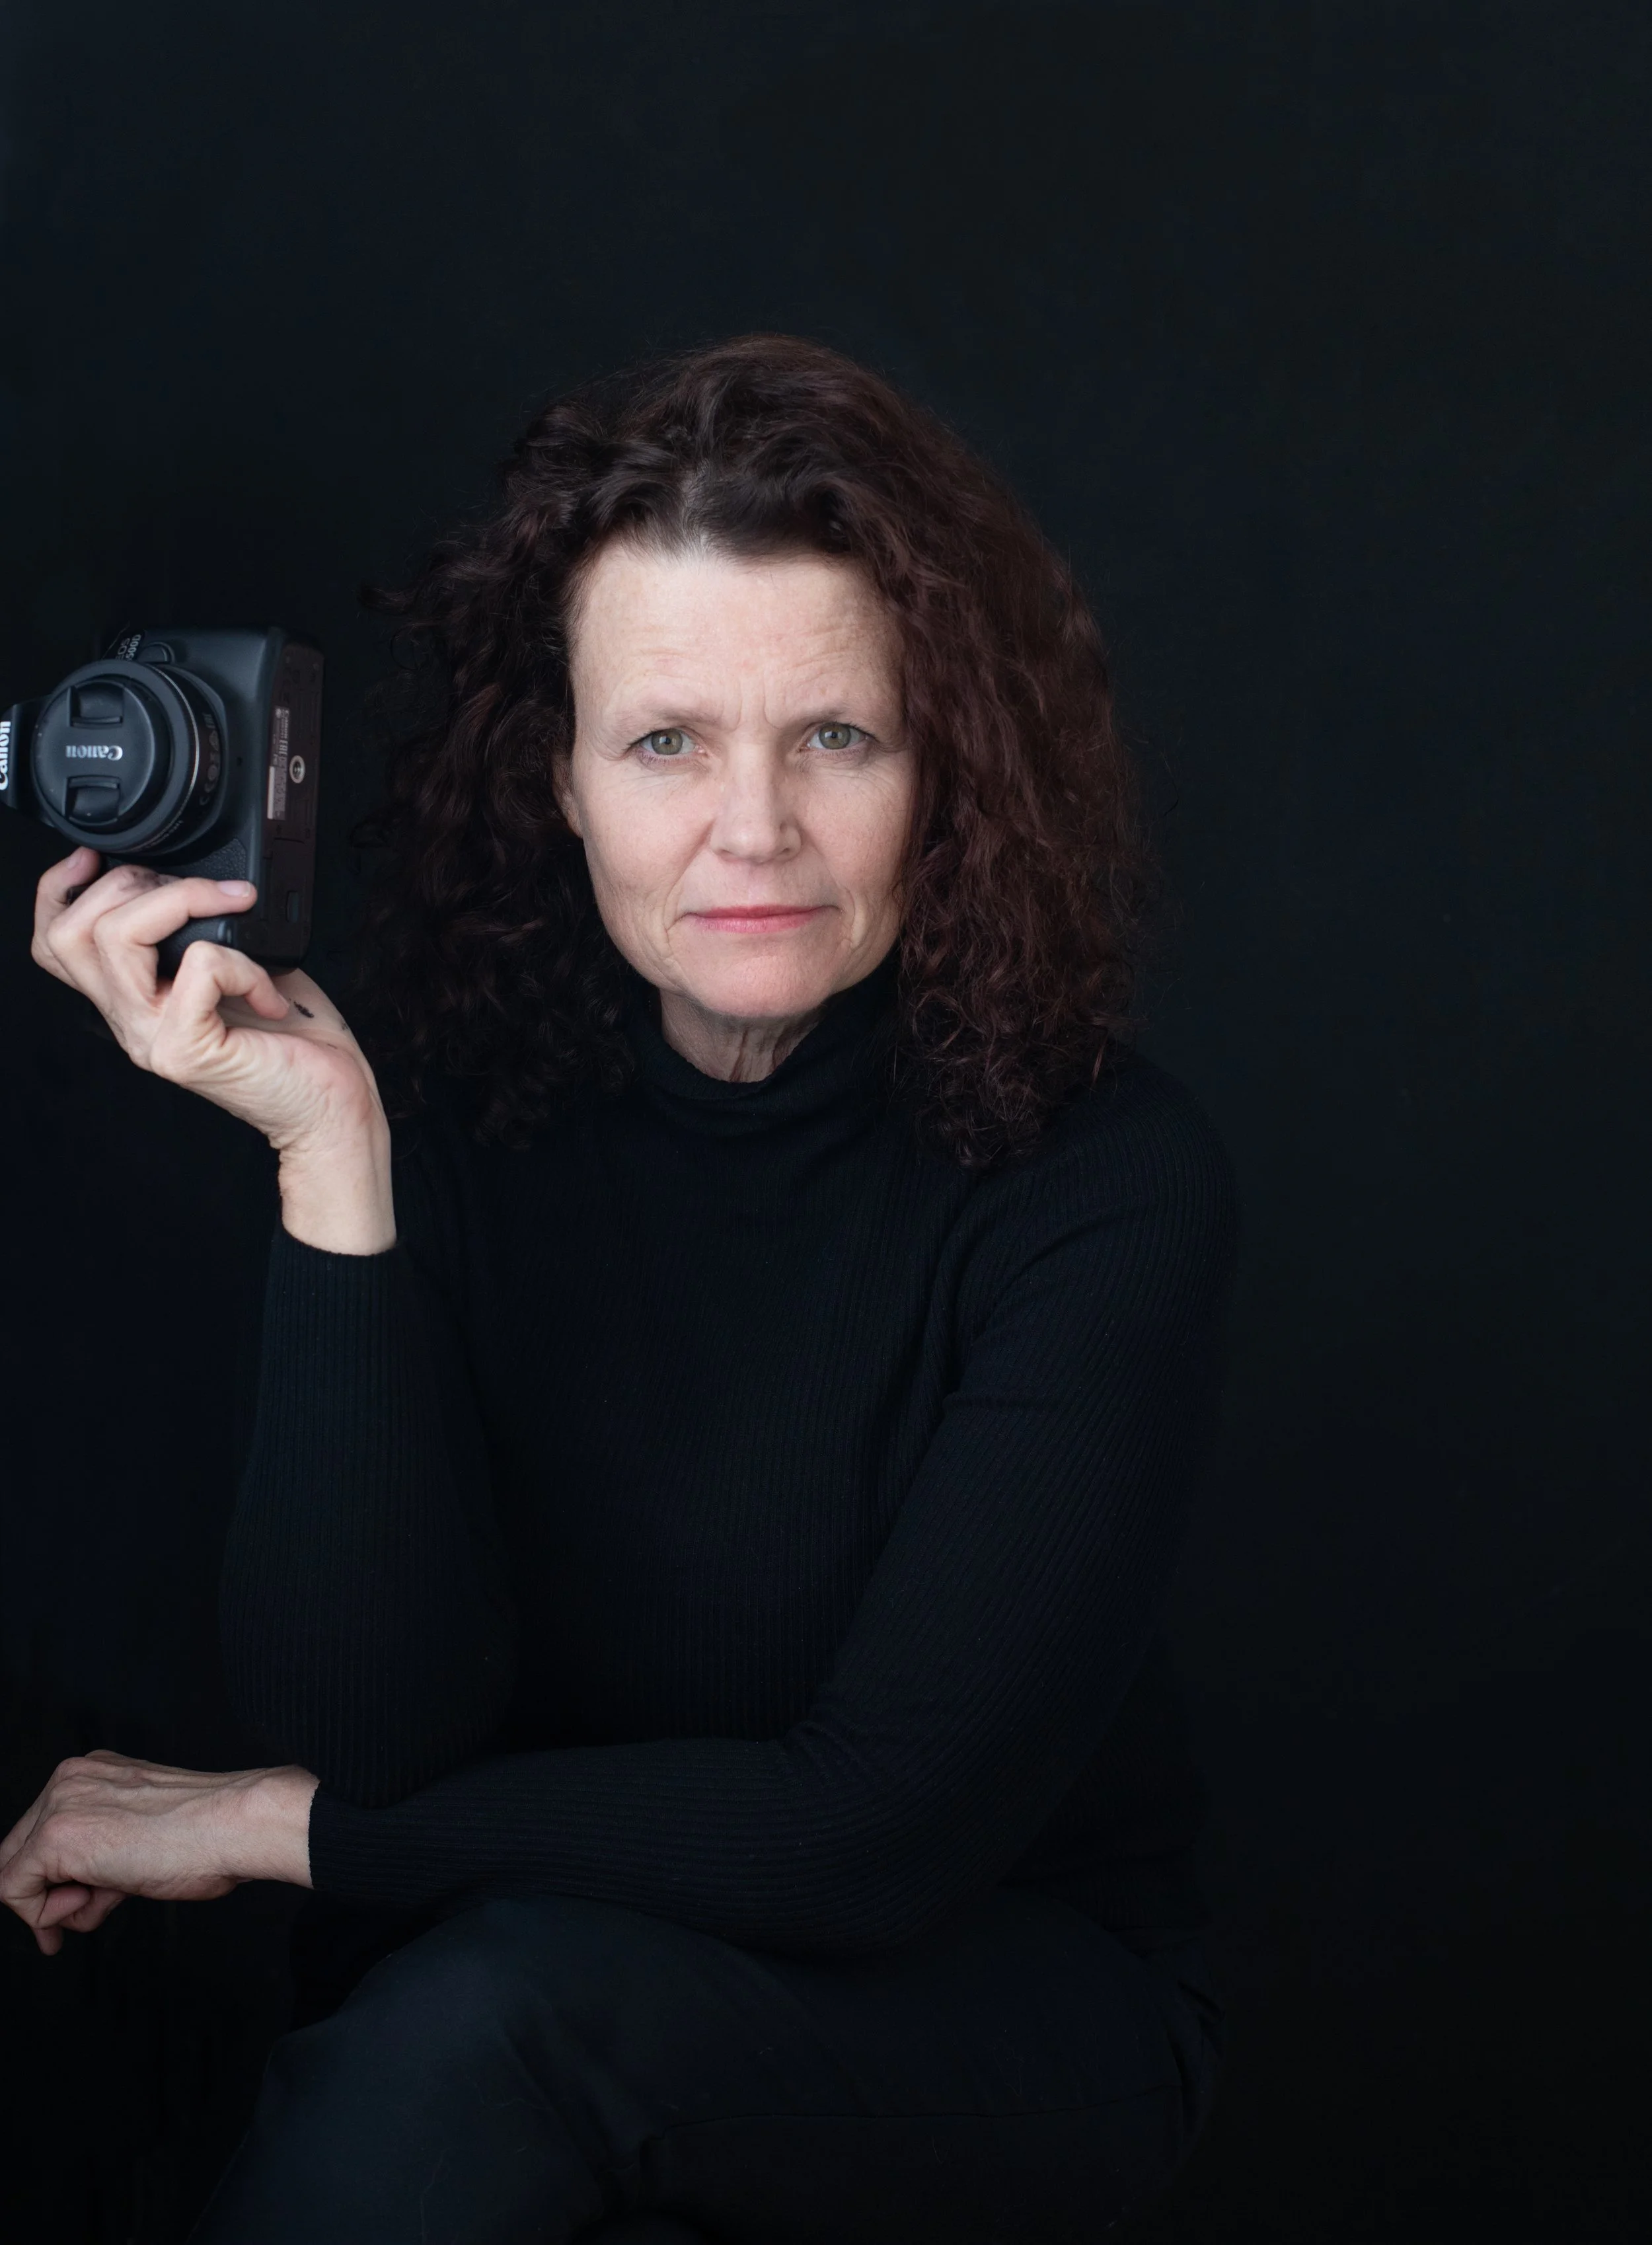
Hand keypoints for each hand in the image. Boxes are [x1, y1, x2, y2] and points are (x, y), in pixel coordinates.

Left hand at [0, 1750, 317, 1955]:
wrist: (232, 1825)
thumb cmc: (206, 1833)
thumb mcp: (141, 1833)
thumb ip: (102, 1853)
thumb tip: (76, 1894)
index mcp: (93, 1772)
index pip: (41, 1832)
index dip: (48, 1880)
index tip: (68, 1910)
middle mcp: (69, 1779)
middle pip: (19, 1852)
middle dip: (43, 1897)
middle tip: (63, 1930)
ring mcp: (61, 1804)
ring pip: (15, 1873)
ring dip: (55, 1906)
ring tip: (107, 1900)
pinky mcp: (56, 1836)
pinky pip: (13, 1890)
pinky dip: (43, 1914)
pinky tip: (92, 1902)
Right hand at [32, 847, 394, 1251]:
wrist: (331, 1107)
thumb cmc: (295, 1041)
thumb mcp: (236, 968)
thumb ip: (198, 932)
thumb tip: (195, 879)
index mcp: (132, 1000)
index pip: (55, 943)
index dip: (60, 890)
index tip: (96, 856)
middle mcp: (130, 1022)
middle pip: (73, 932)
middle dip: (133, 882)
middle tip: (202, 891)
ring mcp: (152, 1039)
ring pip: (118, 937)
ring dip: (183, 901)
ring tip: (235, 912)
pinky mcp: (187, 1050)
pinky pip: (200, 965)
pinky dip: (243, 961)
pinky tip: (269, 991)